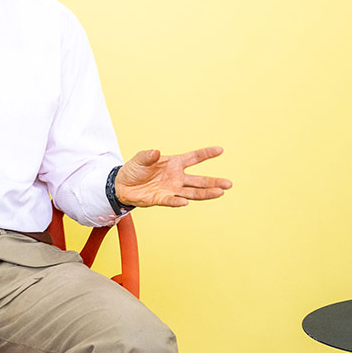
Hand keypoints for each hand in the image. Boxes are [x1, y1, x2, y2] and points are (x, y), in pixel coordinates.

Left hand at [115, 146, 232, 207]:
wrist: (122, 185)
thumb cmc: (134, 169)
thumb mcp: (140, 159)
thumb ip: (148, 155)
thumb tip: (156, 152)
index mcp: (174, 163)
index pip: (194, 158)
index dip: (206, 154)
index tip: (220, 150)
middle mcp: (176, 177)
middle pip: (199, 180)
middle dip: (214, 182)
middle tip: (228, 184)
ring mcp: (171, 189)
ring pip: (192, 192)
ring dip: (205, 193)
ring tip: (220, 193)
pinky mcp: (162, 199)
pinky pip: (172, 201)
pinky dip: (178, 202)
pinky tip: (185, 202)